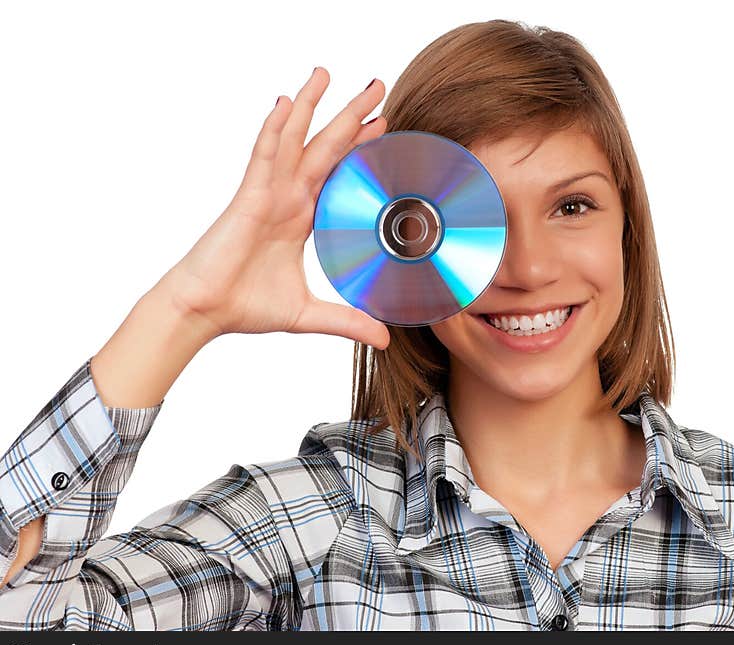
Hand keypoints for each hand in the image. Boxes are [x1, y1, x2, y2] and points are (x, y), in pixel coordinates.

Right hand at [162, 68, 390, 348]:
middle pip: (325, 148)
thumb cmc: (246, 306)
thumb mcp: (309, 314)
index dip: (360, 151)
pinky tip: (288, 104)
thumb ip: (347, 321)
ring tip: (329, 74)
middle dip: (350, 117)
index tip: (385, 130)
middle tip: (376, 89)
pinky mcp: (248, 197)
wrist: (206, 312)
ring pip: (294, 141)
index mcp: (301, 218)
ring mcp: (267, 194)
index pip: (338, 175)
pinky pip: (263, 156)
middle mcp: (287, 199)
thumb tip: (384, 338)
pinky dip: (275, 129)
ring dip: (312, 107)